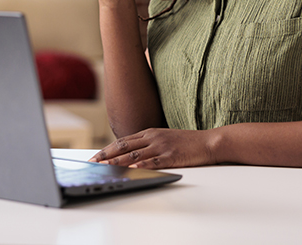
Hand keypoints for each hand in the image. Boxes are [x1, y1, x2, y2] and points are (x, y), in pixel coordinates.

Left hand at [89, 128, 217, 169]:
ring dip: (118, 161)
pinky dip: (141, 166)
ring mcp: (161, 146)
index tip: (94, 157)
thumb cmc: (186, 142)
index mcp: (149, 133)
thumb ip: (147, 145)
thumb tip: (129, 156)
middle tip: (92, 163)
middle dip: (106, 155)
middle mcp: (152, 137)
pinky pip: (153, 161)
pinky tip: (131, 169)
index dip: (106, 149)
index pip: (122, 141)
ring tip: (105, 167)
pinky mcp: (171, 155)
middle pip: (124, 146)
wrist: (208, 141)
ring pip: (135, 154)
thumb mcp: (163, 138)